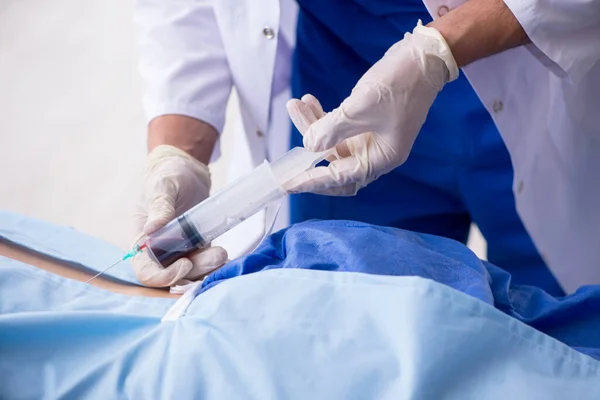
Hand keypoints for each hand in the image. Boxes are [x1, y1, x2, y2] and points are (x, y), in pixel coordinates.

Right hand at [132, 145, 226, 286]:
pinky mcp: (199, 247)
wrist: (186, 170)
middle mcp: (160, 252)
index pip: (147, 271)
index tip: (185, 264)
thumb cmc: (166, 176)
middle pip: (174, 277)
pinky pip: (206, 263)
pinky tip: (227, 257)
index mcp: (142, 243)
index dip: (164, 276)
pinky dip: (216, 264)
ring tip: (222, 253)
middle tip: (216, 256)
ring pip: (193, 273)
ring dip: (208, 268)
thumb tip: (151, 231)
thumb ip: (159, 208)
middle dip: (196, 271)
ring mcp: (181, 251)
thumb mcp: (161, 187)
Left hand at [285, 21, 457, 195]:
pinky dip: (322, 116)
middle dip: (309, 157)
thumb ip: (330, 130)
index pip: (340, 177)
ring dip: (311, 126)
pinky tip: (308, 101)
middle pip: (334, 165)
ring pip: (331, 142)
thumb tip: (308, 146)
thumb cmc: (400, 85)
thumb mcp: (360, 109)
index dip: (312, 180)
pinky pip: (336, 126)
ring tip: (295, 105)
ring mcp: (369, 137)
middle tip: (285, 157)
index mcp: (381, 159)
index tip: (288, 183)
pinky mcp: (364, 121)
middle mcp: (375, 153)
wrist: (423, 57)